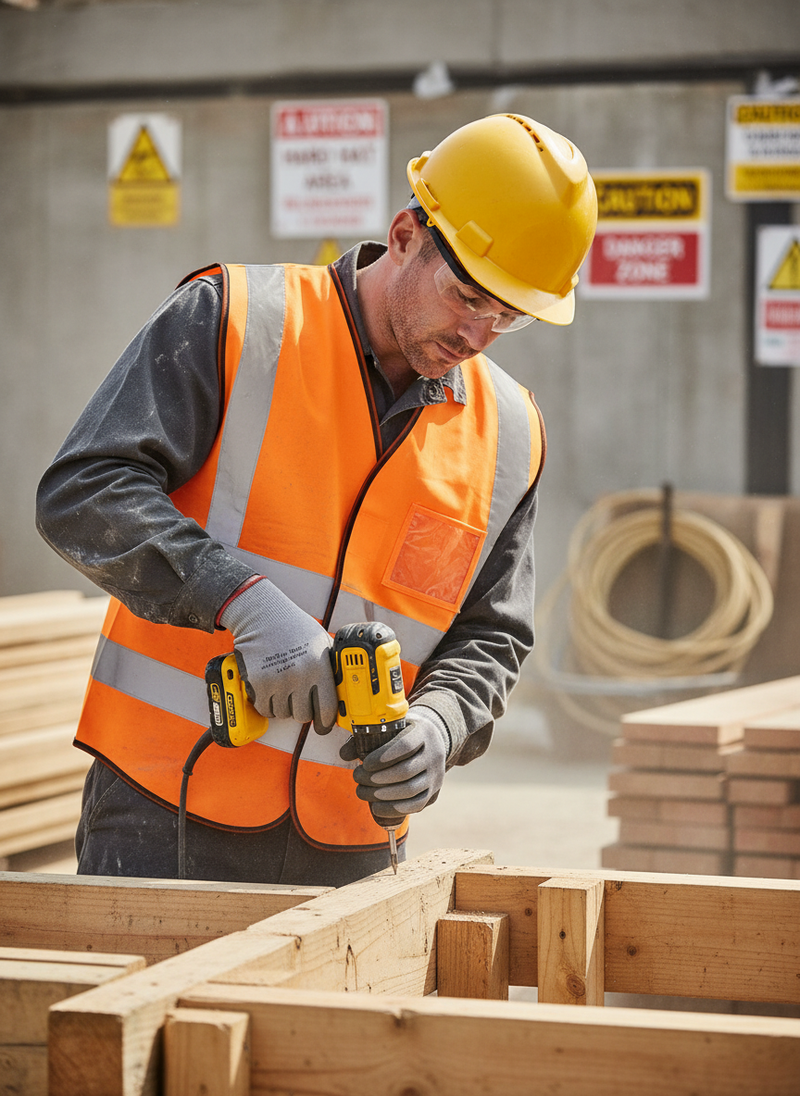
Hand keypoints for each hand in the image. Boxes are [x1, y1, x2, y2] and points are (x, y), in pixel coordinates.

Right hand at [219, 578, 337, 733]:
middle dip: (301, 709)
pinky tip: (270, 688)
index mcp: (319, 667)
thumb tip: (343, 689)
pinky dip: (267, 703)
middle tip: (297, 697)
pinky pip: (266, 709)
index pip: (327, 708)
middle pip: (304, 715)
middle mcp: (300, 677)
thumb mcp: (321, 642)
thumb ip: (331, 666)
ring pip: (284, 714)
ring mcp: (278, 681)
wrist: (262, 615)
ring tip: (282, 686)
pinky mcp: (259, 684)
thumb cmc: (294, 627)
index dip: (326, 722)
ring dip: (283, 706)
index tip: (323, 726)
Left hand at [339, 707, 449, 822]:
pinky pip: (415, 805)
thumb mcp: (390, 728)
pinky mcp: (433, 793)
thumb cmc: (404, 734)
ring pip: (410, 790)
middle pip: (406, 771)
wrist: (432, 743)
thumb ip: (366, 738)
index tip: (365, 763)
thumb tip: (344, 754)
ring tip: (361, 791)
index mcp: (424, 733)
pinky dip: (394, 809)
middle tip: (357, 777)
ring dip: (382, 795)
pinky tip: (376, 807)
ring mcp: (435, 775)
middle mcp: (434, 754)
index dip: (384, 756)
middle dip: (376, 778)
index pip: (406, 745)